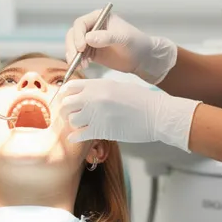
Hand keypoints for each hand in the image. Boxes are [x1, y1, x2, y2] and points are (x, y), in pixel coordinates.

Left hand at [55, 79, 200, 150]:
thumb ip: (98, 89)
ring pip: (71, 120)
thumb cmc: (141, 100)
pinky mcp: (101, 130)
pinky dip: (76, 137)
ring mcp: (96, 114)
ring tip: (81, 126)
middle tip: (71, 116)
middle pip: (65, 104)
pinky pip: (79, 135)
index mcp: (97, 85)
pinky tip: (77, 137)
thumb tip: (83, 95)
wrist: (157, 114)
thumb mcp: (117, 86)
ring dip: (74, 124)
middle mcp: (93, 98)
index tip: (67, 101)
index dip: (65, 95)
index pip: (69, 87)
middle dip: (65, 111)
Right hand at [64, 10, 176, 83]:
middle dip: (72, 47)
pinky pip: (78, 56)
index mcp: (99, 17)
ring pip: (73, 46)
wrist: (142, 58)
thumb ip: (106, 37)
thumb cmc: (136, 43)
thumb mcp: (123, 38)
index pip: (81, 23)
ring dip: (73, 56)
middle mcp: (92, 27)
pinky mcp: (91, 52)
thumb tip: (88, 38)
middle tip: (75, 59)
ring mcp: (90, 40)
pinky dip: (77, 62)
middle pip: (73, 34)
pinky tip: (83, 67)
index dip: (78, 35)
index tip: (82, 47)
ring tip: (81, 65)